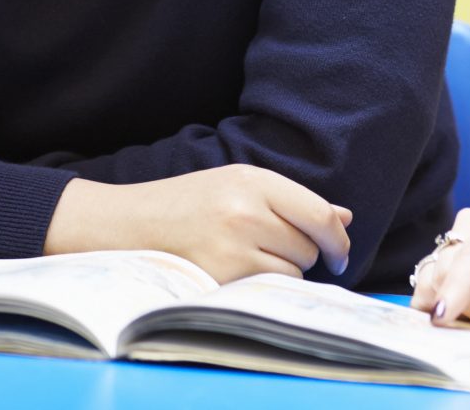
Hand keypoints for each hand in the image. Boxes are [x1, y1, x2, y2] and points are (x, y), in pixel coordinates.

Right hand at [44, 164, 352, 281]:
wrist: (125, 223)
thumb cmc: (185, 203)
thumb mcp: (237, 185)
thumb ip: (293, 201)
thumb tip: (345, 218)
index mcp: (253, 179)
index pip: (319, 213)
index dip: (337, 239)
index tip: (339, 252)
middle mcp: (246, 209)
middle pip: (308, 246)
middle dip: (302, 253)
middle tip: (271, 249)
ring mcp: (232, 245)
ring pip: (291, 271)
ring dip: (281, 272)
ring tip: (246, 258)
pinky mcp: (218, 277)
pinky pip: (265, 290)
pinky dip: (260, 288)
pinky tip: (236, 274)